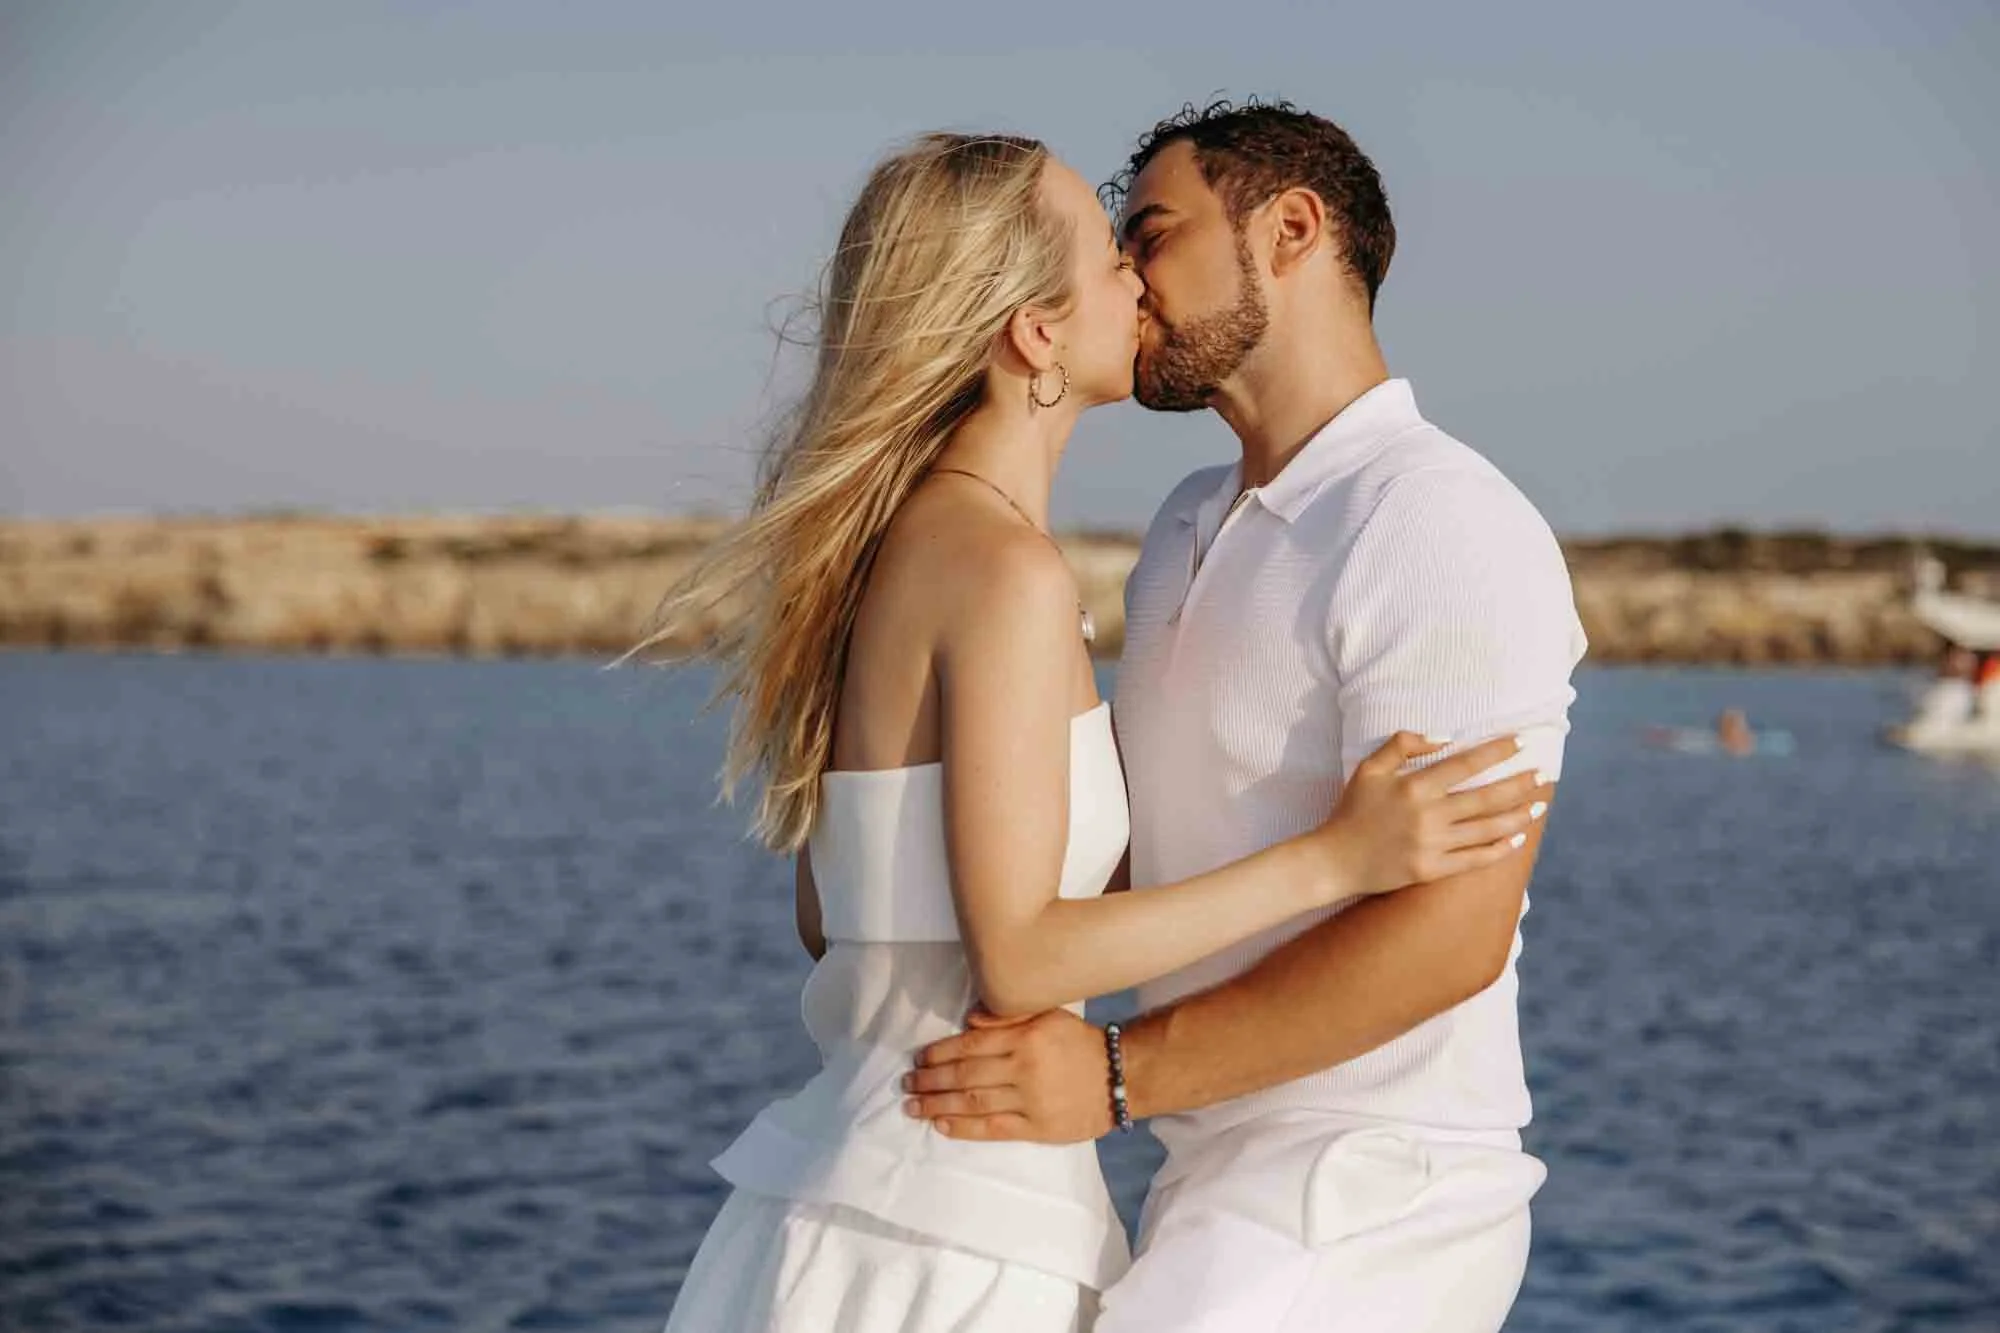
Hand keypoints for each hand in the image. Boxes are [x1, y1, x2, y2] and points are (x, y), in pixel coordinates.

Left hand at [901, 1007, 1112, 1143]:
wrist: (1120, 1076)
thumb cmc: (1080, 1042)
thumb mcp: (1048, 1015)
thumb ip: (1008, 1016)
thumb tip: (969, 1021)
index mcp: (1025, 1037)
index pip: (971, 1045)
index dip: (940, 1053)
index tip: (919, 1059)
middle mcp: (1024, 1068)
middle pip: (966, 1075)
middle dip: (931, 1080)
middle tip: (906, 1083)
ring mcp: (1030, 1101)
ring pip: (974, 1102)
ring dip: (938, 1105)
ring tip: (913, 1106)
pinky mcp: (1038, 1128)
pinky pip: (994, 1128)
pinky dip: (964, 1128)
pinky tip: (942, 1125)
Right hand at [1315, 732, 1549, 898]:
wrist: (1334, 861)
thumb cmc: (1352, 810)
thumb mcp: (1369, 768)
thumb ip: (1403, 745)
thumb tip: (1444, 737)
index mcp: (1414, 787)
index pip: (1466, 764)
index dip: (1497, 752)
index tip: (1522, 742)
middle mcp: (1428, 816)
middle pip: (1486, 798)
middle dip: (1520, 784)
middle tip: (1544, 774)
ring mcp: (1432, 846)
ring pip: (1487, 830)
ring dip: (1518, 816)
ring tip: (1538, 805)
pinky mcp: (1432, 871)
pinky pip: (1475, 860)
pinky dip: (1500, 850)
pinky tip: (1518, 839)